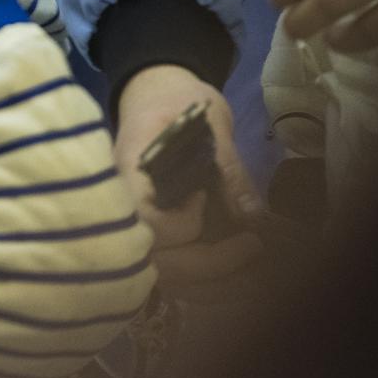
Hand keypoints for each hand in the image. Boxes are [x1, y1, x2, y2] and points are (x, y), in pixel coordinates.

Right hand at [115, 65, 263, 294]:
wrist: (153, 92)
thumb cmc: (177, 100)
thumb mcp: (207, 120)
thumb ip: (228, 169)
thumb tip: (255, 218)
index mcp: (127, 172)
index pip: (144, 221)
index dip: (180, 224)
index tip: (203, 199)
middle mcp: (120, 207)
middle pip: (152, 261)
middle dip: (207, 265)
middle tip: (254, 247)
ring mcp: (131, 226)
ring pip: (161, 278)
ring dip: (210, 285)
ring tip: (256, 276)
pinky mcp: (147, 237)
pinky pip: (169, 276)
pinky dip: (203, 285)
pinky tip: (237, 280)